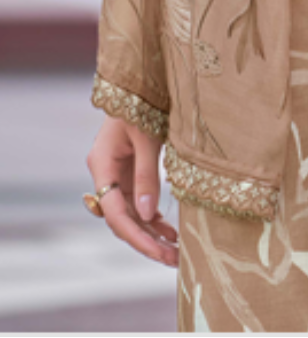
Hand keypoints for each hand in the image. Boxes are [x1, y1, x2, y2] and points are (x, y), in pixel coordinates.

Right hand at [86, 115, 178, 267]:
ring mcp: (116, 173)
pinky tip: (170, 234)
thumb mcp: (147, 137)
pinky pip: (139, 202)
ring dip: (152, 234)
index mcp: (101, 163)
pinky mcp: (129, 172)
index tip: (159, 251)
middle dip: (146, 241)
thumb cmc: (142, 101)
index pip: (115, 211)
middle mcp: (105, 172)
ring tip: (176, 253)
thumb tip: (149, 216)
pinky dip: (154, 218)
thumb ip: (146, 175)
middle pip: (122, 218)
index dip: (136, 235)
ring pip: (131, 214)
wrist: (141, 80)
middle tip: (173, 259)